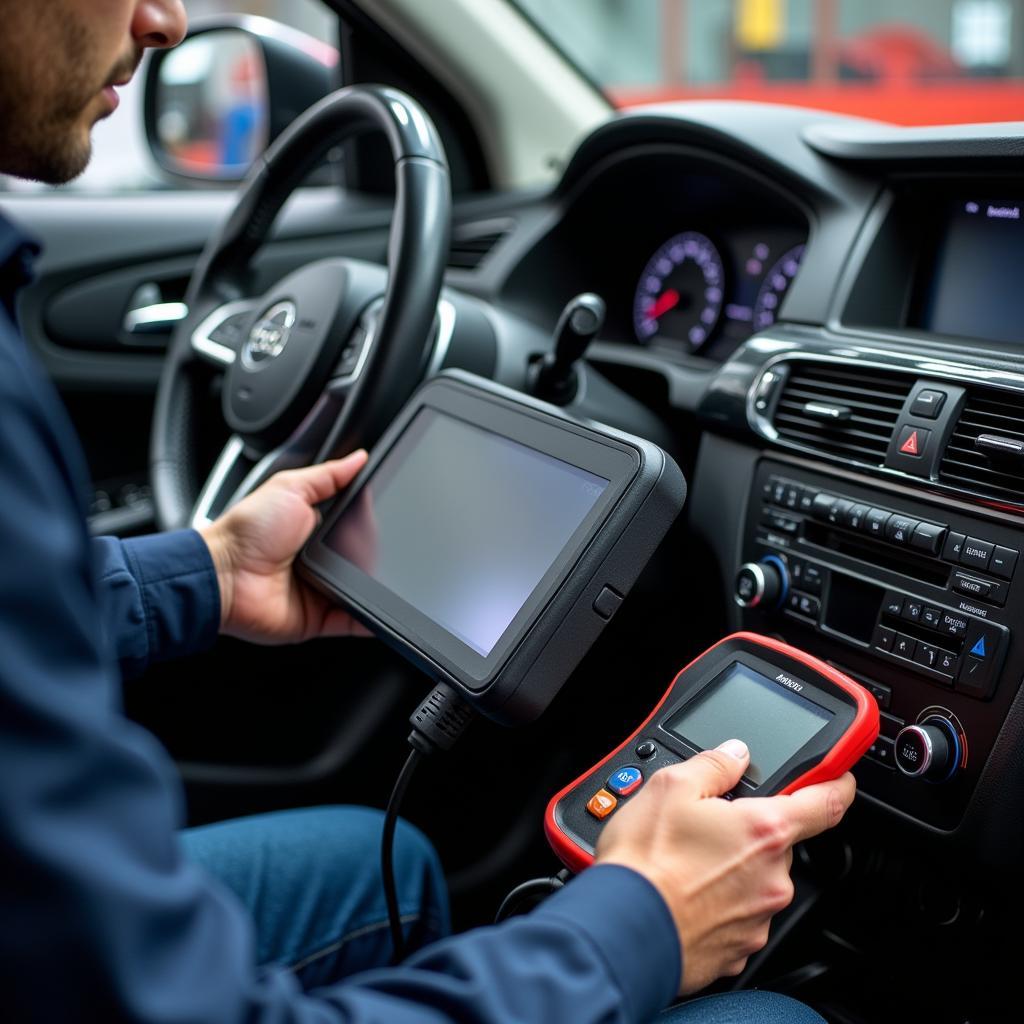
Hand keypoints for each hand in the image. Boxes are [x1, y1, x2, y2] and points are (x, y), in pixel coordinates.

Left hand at [199, 451, 370, 643]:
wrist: (223, 575)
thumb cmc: (246, 531)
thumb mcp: (289, 487)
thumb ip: (328, 475)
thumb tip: (359, 458)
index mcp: (316, 528)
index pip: (358, 524)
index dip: (372, 520)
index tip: (391, 512)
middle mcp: (322, 560)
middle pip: (367, 557)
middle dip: (377, 551)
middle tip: (380, 543)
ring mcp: (323, 590)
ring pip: (366, 589)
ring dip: (378, 583)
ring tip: (385, 573)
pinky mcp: (321, 618)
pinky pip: (355, 621)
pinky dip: (371, 618)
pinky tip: (384, 607)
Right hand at [596, 739, 854, 994]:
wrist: (622, 930)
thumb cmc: (646, 863)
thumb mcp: (670, 787)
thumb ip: (712, 764)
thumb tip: (733, 754)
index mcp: (764, 831)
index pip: (827, 802)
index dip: (836, 782)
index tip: (838, 775)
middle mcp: (772, 878)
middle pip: (777, 842)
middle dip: (749, 831)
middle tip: (706, 825)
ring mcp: (758, 918)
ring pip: (756, 879)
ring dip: (731, 868)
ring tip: (684, 863)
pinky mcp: (739, 950)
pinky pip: (737, 915)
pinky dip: (717, 902)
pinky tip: (683, 893)